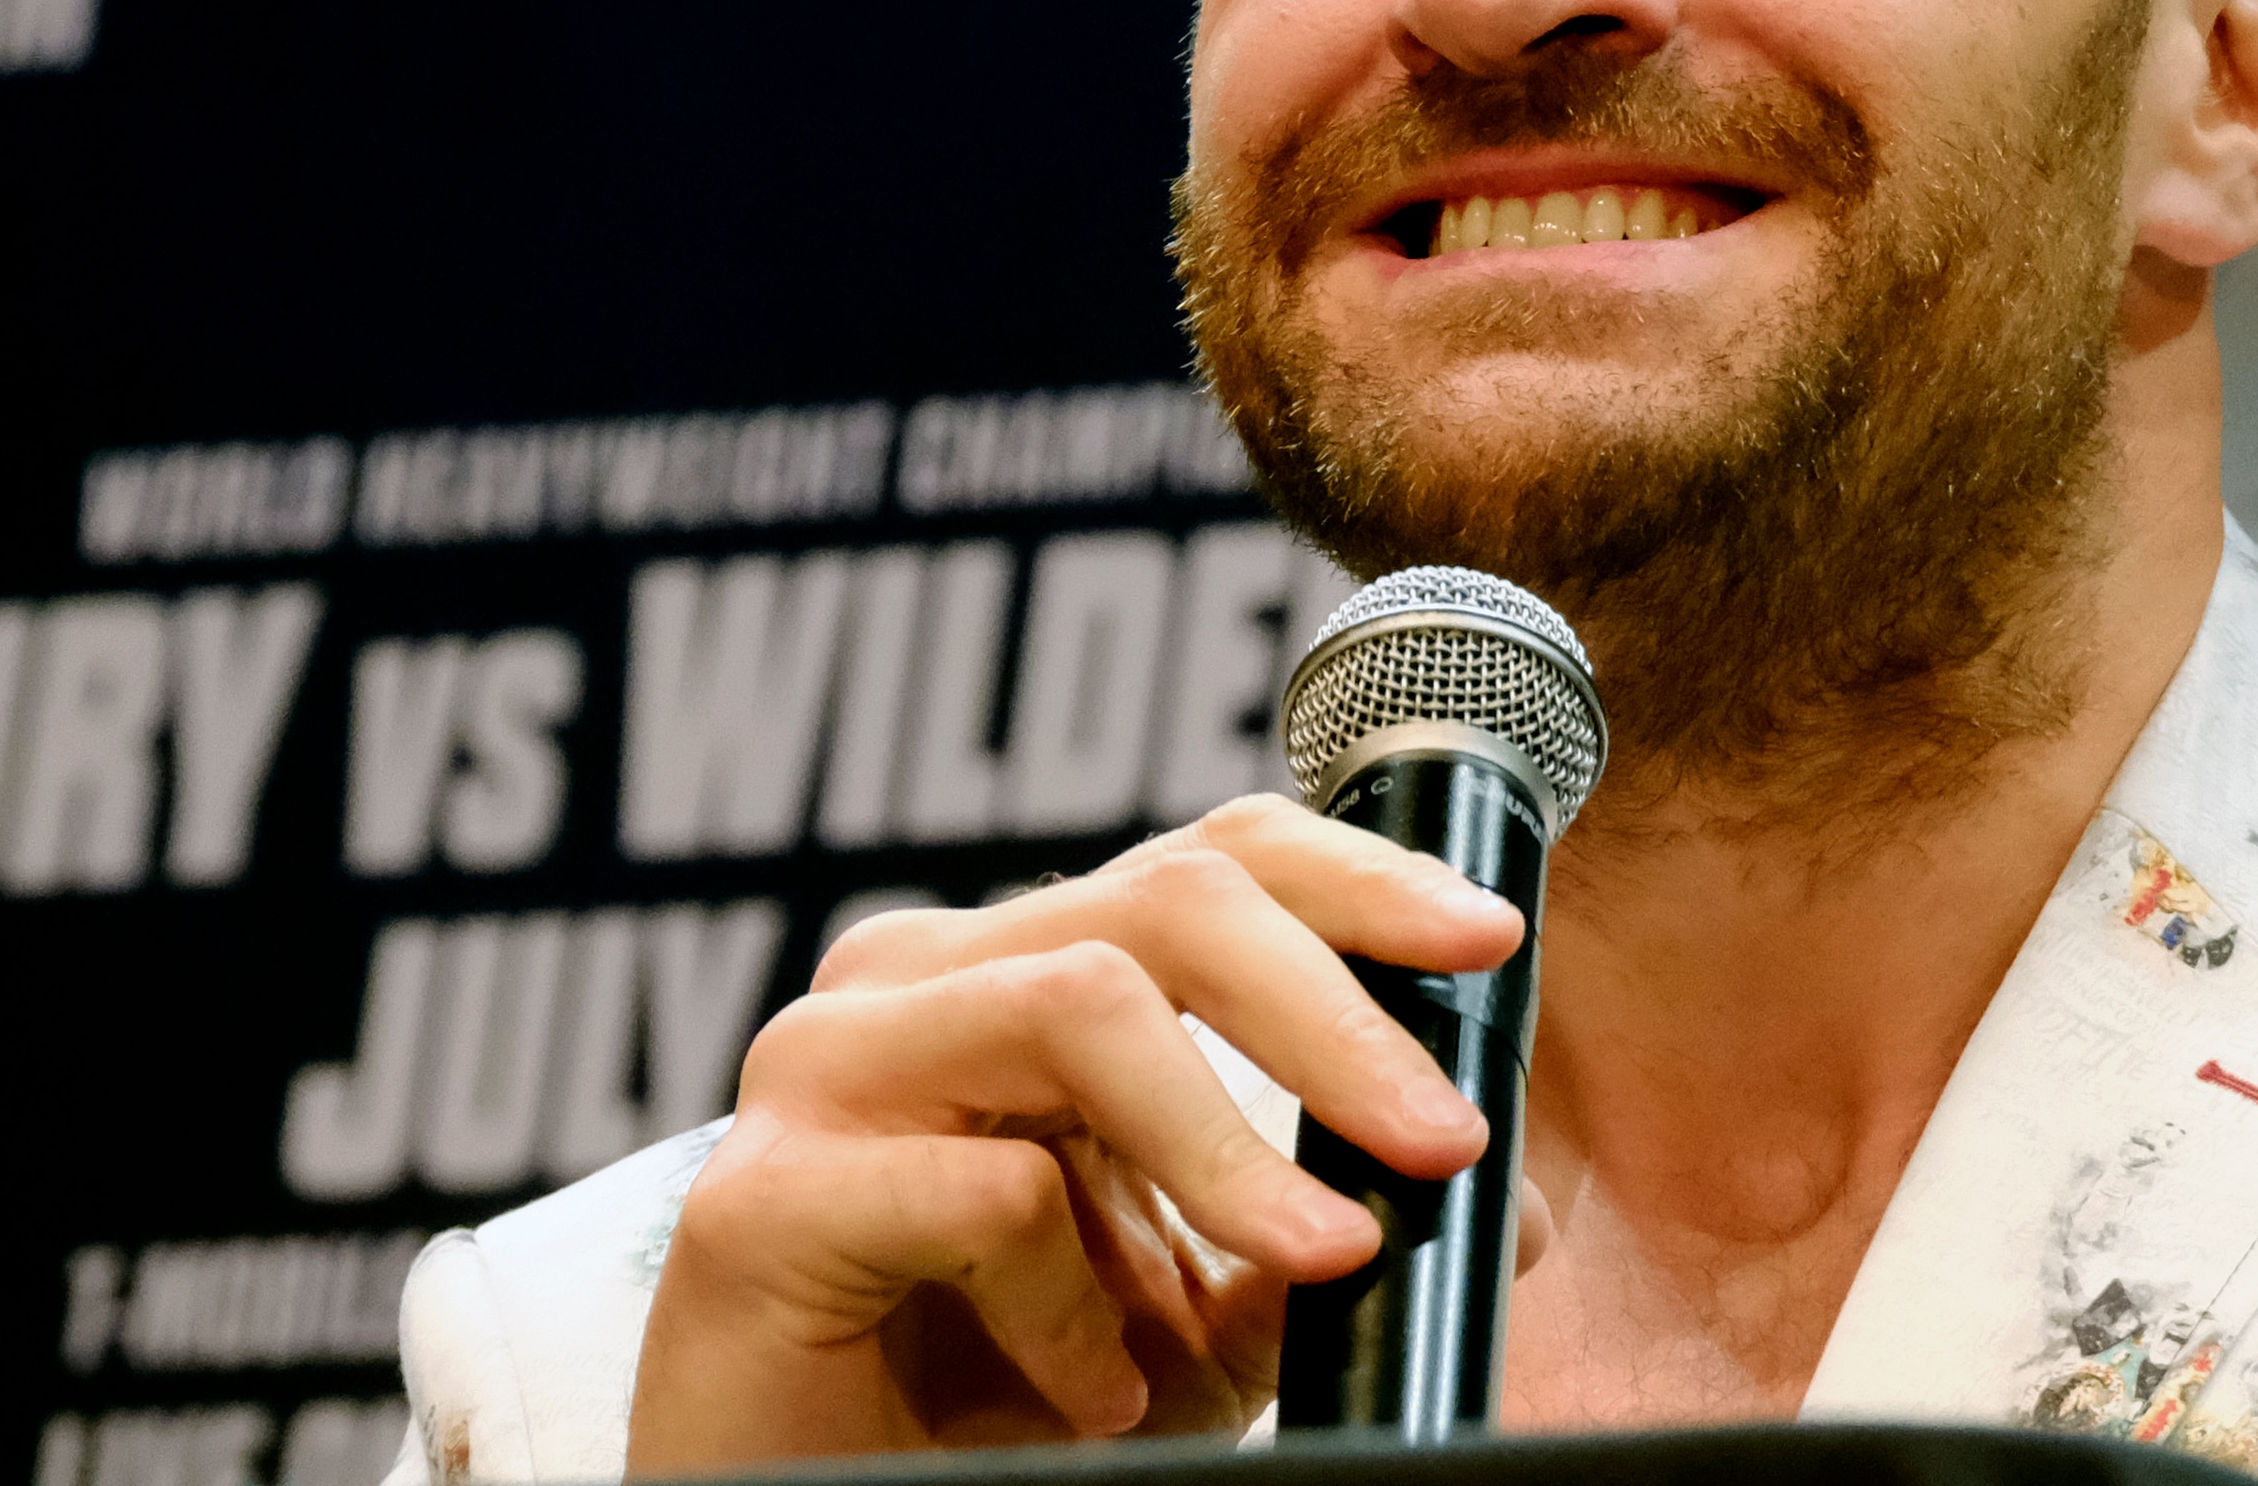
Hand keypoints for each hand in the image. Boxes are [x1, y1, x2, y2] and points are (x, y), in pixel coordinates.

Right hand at [625, 797, 1543, 1470]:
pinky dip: (1074, 1305)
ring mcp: (824, 1069)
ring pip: (1083, 1008)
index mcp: (1023, 964)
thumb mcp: (1205, 1309)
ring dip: (1232, 1150)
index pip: (1210, 857)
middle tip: (1444, 1141)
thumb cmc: (1001, 1401)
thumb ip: (1321, 1222)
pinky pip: (982, 1199)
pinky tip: (1092, 1391)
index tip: (1491, 945)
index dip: (1360, 878)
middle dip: (1337, 1017)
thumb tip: (1500, 1200)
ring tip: (1319, 1262)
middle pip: (1168, 901)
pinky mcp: (757, 1200)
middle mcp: (919, 978)